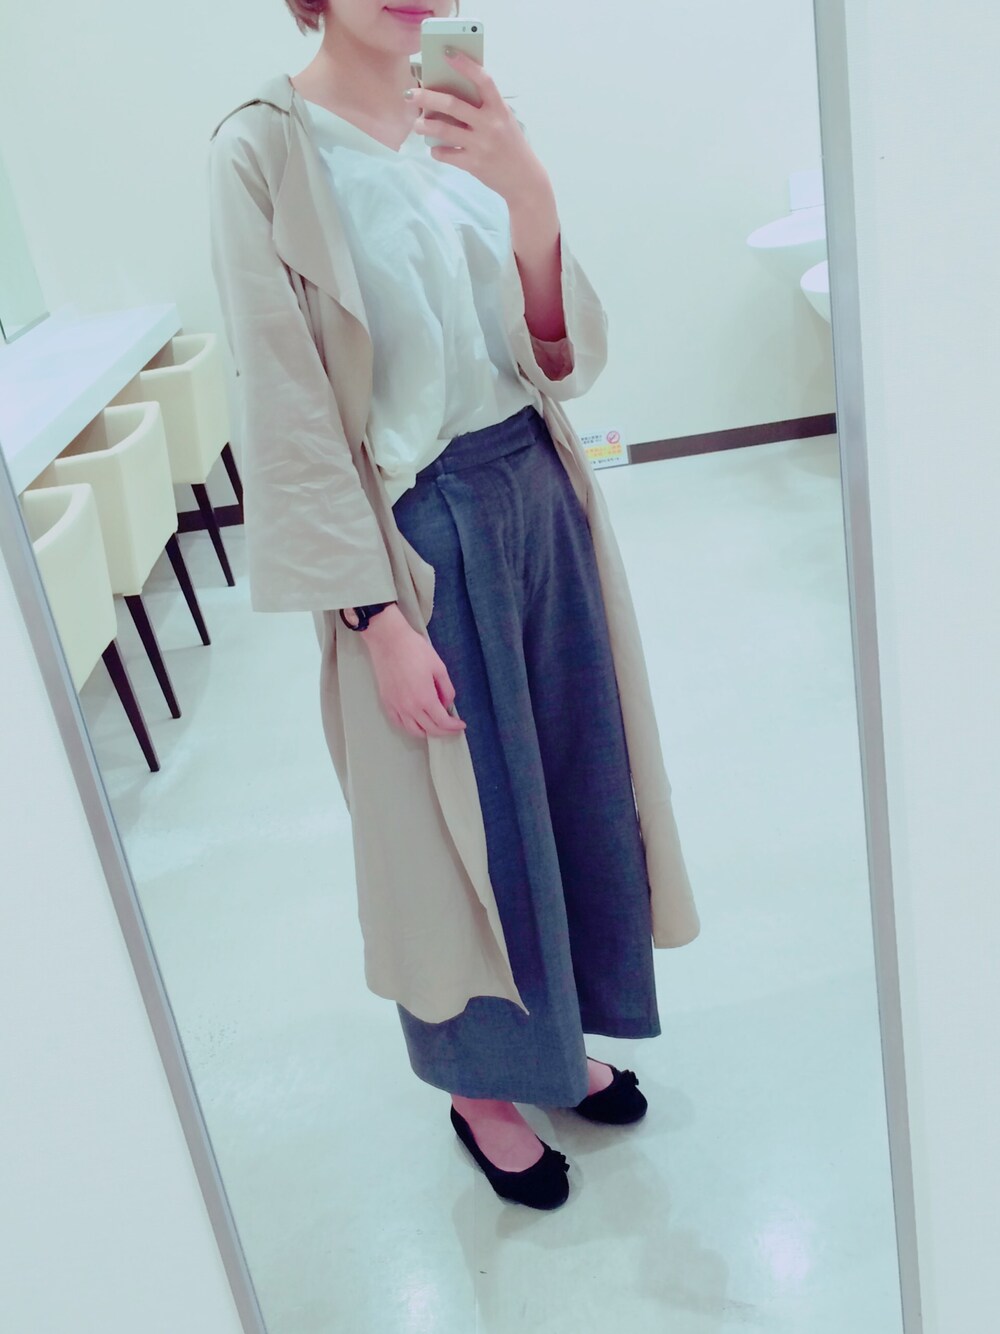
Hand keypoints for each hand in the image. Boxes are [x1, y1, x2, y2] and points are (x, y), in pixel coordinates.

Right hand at [360, 605, 466, 738]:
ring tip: (436, 727)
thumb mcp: (439, 668)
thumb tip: (447, 704)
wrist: (389, 641)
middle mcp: (410, 707)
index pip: (442, 722)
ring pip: (413, 730)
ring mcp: (396, 706)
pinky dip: (410, 727)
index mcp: (425, 698)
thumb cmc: (415, 650)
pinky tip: (417, 722)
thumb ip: (446, 689)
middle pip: (430, 729)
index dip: (454, 726)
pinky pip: (399, 723)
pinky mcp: (387, 702)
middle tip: (452, 727)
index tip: (461, 725)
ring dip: (427, 732)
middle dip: (444, 731)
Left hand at [410, 50, 546, 206]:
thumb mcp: (504, 120)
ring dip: (425, 125)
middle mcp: (490, 125)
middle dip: (428, 97)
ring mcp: (481, 145)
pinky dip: (437, 151)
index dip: (465, 65)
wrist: (524, 179)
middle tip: (410, 93)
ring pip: (444, 130)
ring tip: (417, 124)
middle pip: (452, 105)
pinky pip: (446, 155)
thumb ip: (484, 107)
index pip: (483, 80)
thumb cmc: (510, 145)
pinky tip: (434, 148)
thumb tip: (451, 91)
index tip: (447, 52)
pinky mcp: (473, 164)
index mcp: (499, 109)